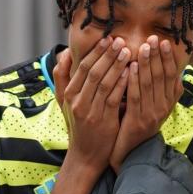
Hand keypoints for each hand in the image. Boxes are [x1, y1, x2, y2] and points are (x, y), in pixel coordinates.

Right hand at [52, 38, 130, 173]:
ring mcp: (90, 112)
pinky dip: (121, 84)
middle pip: (93, 72)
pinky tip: (129, 73)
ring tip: (127, 51)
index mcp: (68, 94)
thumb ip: (62, 77)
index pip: (82, 67)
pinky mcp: (103, 121)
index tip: (108, 38)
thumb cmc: (78, 124)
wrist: (85, 154)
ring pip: (103, 83)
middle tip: (120, 40)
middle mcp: (77, 101)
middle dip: (107, 55)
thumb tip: (65, 53)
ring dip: (116, 66)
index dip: (95, 52)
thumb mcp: (64, 101)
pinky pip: (113, 98)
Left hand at [110, 37, 182, 170]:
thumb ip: (159, 89)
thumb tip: (168, 66)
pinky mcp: (137, 121)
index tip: (164, 41)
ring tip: (143, 47)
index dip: (168, 58)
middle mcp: (163, 108)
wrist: (129, 154)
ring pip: (150, 85)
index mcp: (168, 103)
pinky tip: (130, 67)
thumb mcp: (153, 106)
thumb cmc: (138, 125)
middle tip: (154, 38)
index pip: (171, 76)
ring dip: (147, 64)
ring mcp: (152, 115)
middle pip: (162, 77)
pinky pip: (136, 97)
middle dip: (158, 56)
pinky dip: (134, 80)